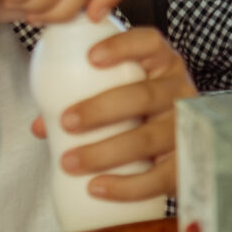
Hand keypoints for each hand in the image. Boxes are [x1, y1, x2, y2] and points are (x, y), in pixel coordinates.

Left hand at [30, 25, 198, 200]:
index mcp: (162, 65)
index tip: (90, 58)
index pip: (149, 43)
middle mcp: (179, 92)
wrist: (191, 147)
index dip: (122, 47)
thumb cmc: (143, 114)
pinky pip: (159, 177)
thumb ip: (83, 102)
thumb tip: (41, 126)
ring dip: (104, 152)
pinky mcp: (187, 165)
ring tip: (69, 162)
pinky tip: (97, 187)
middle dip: (101, 109)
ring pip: (149, 139)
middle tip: (66, 122)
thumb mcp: (123, 95)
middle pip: (144, 96)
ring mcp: (187, 129)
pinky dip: (126, 186)